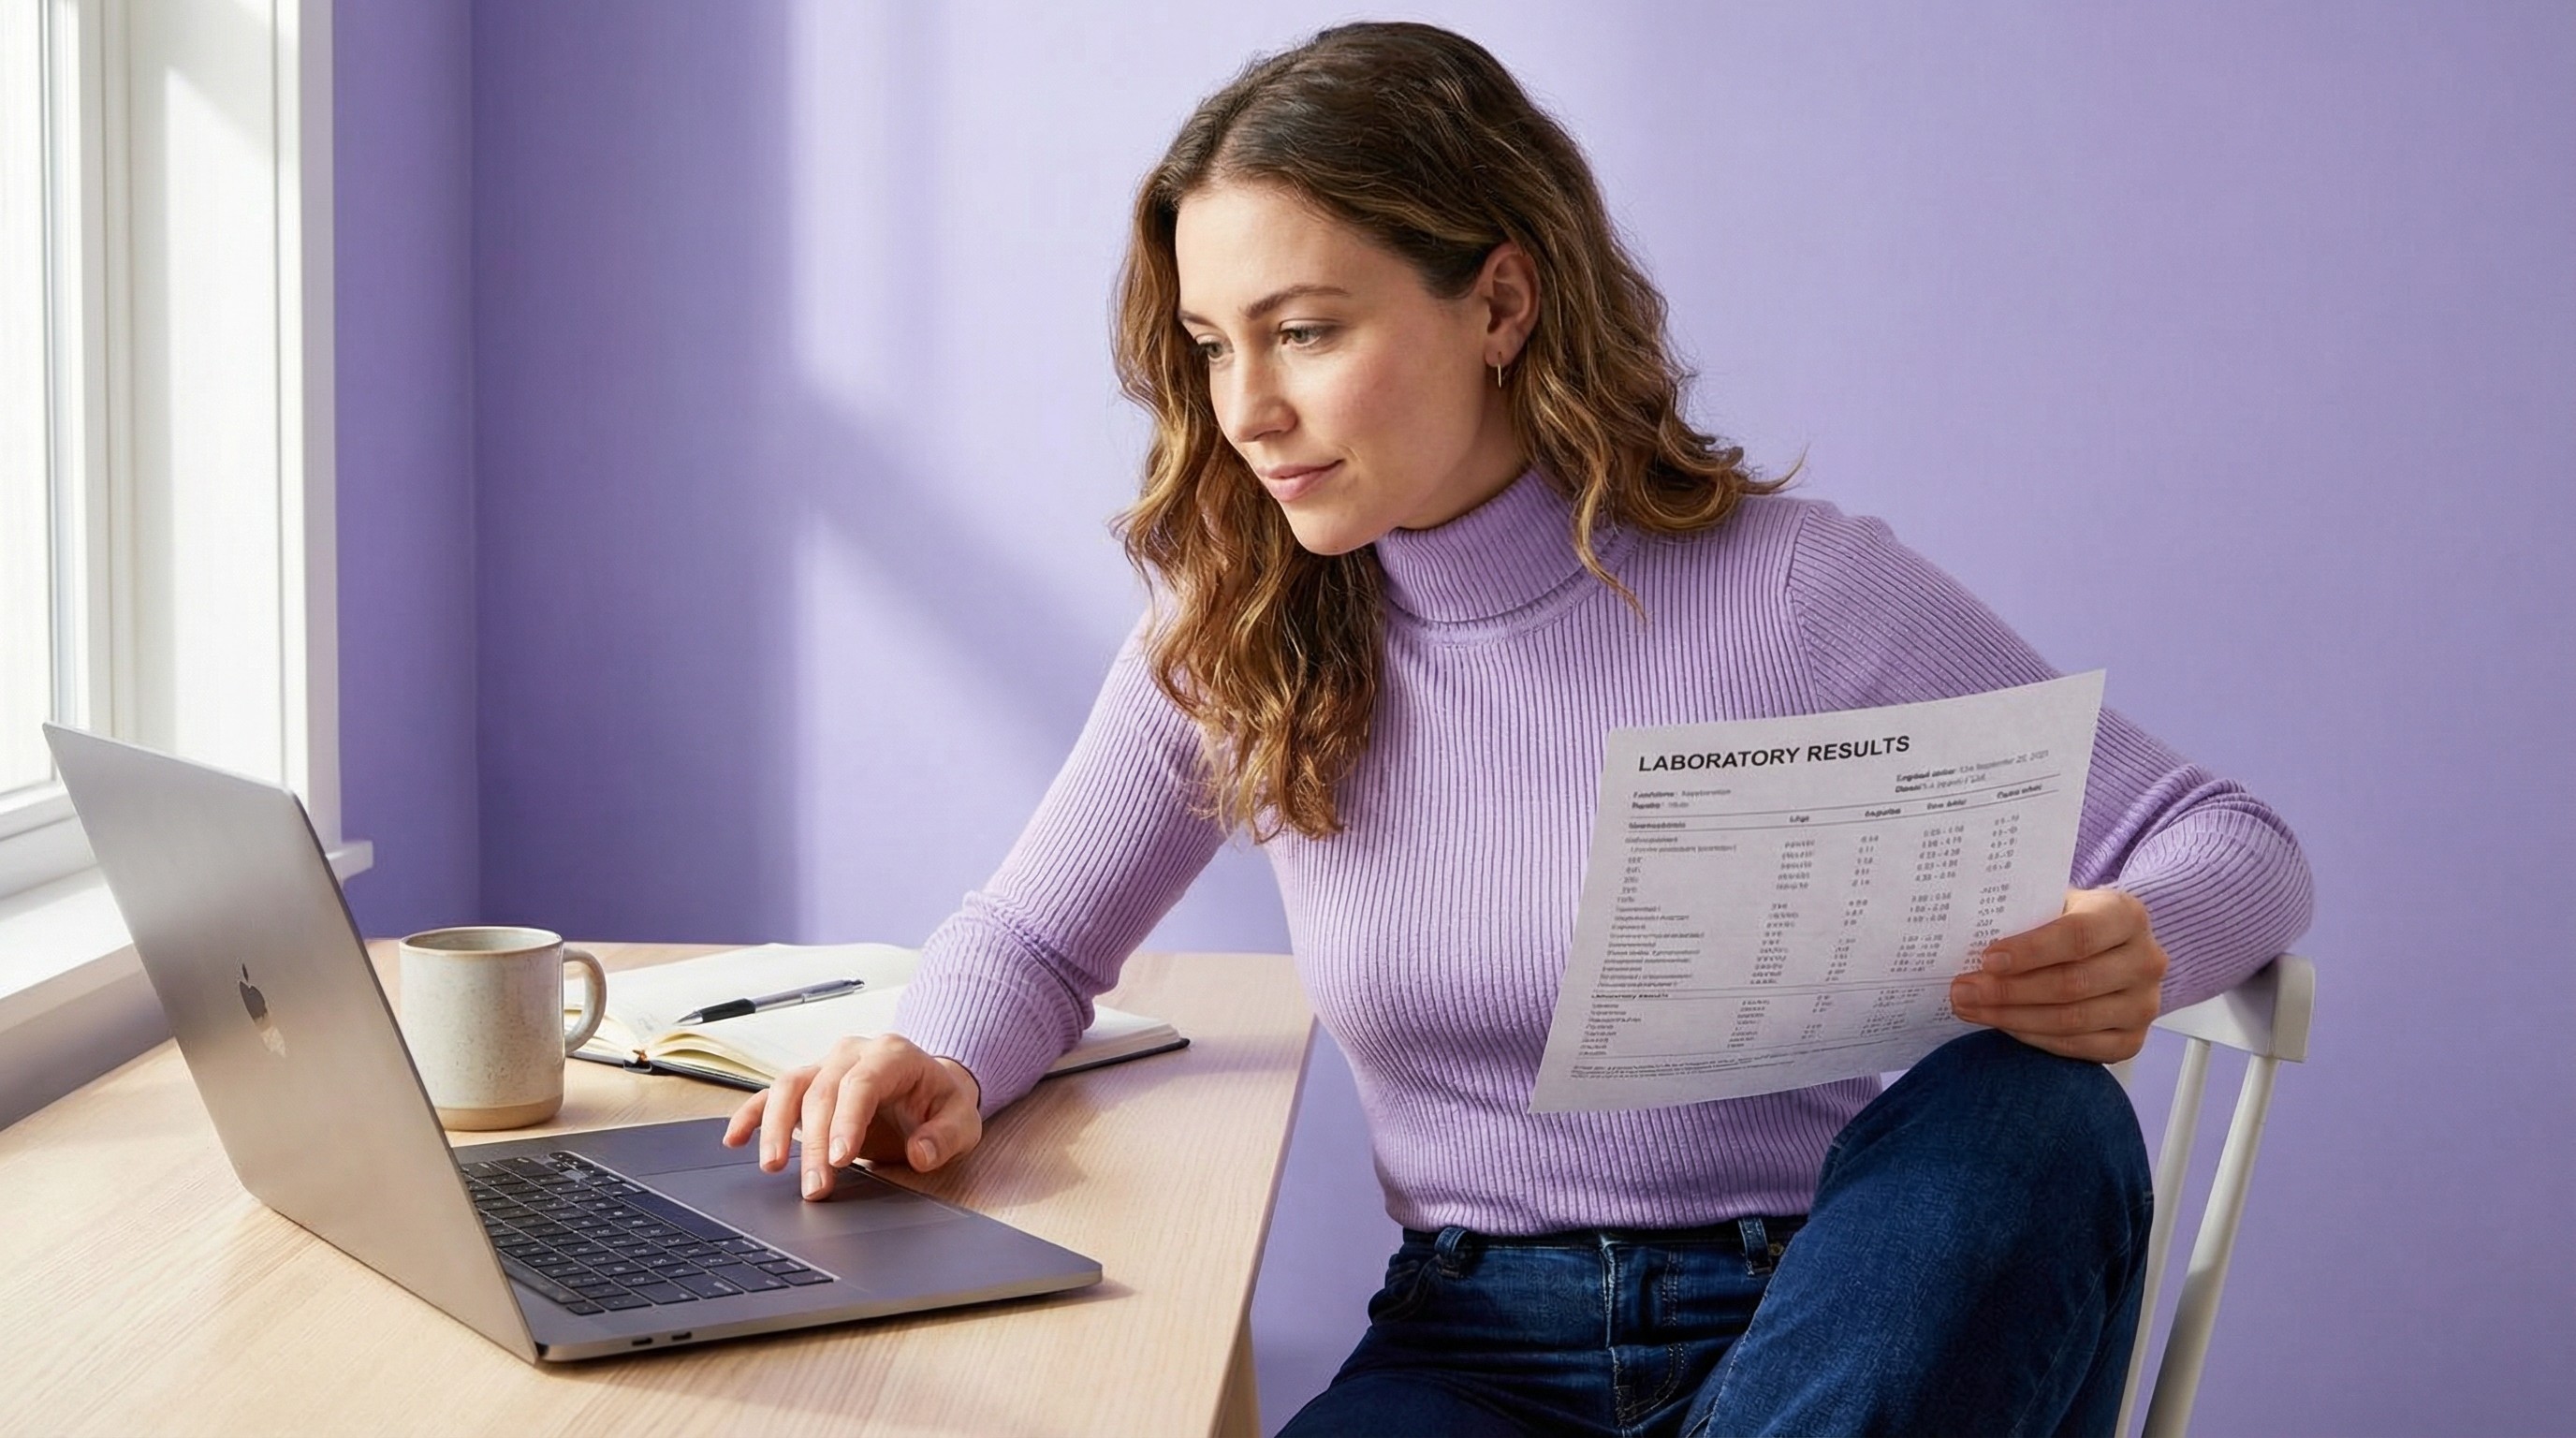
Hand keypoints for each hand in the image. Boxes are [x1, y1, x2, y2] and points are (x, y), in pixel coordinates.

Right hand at [719, 1033, 984, 1200]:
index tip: (840, 1160)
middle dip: (814, 1142)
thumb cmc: (943, 1102)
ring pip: (789, 1087)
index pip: (861, 1084)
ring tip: (772, 1166)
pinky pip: (771, 1094)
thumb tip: (921, 1154)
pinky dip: (752, 1114)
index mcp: (892, 1055)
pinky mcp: (809, 1083)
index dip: (846, 1121)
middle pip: (821, 1092)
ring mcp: (826, 1065)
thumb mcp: (962, 1119)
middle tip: (815, 1187)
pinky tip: (735, 1139)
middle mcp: (853, 1053)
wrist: (931, 1086)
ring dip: (776, 1128)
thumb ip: (946, 1136)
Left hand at [1949, 887, 2168, 1062]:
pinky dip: (2035, 1038)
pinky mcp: (2133, 1040)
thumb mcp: (2054, 902)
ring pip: (2072, 1020)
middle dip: (2009, 991)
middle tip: (1963, 990)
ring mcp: (2145, 1005)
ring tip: (1970, 1009)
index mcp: (2127, 915)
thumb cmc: (2069, 921)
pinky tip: (2003, 1026)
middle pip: (2072, 983)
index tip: (1987, 959)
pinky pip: (2079, 1047)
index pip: (2079, 935)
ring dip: (2012, 1018)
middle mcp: (2146, 960)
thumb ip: (2025, 913)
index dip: (2031, 951)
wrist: (2111, 949)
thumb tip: (1970, 934)